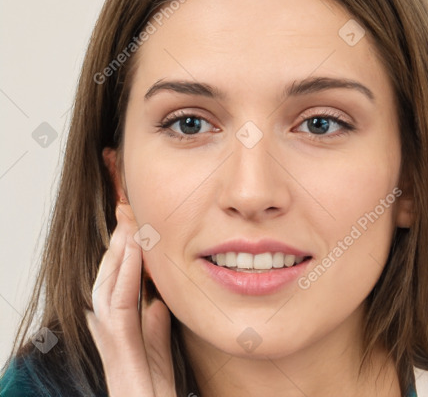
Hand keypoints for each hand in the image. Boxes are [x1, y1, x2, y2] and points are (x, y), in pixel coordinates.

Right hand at [85, 204, 175, 396]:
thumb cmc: (154, 385)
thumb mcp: (156, 344)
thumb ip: (152, 320)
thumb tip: (154, 297)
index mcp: (117, 327)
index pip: (117, 279)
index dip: (123, 250)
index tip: (133, 221)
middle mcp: (107, 330)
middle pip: (107, 277)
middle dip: (116, 243)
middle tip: (126, 212)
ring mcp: (110, 341)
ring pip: (106, 286)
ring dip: (118, 253)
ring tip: (129, 224)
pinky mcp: (119, 353)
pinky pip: (119, 307)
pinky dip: (124, 276)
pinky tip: (133, 253)